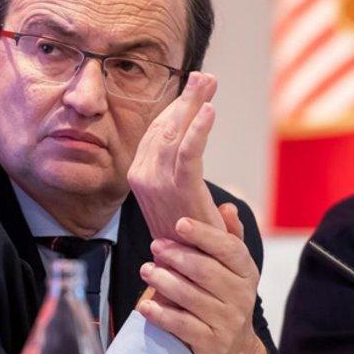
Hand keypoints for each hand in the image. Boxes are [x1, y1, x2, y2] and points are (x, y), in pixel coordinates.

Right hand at [128, 71, 224, 241]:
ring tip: (208, 82)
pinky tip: (210, 110)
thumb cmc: (187, 243)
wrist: (184, 276)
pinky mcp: (178, 189)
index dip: (175, 109)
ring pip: (174, 133)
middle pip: (163, 126)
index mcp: (140, 176)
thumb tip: (213, 180)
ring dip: (192, 104)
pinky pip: (188, 151)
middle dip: (185, 99)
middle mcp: (143, 176)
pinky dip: (198, 128)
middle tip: (204, 77)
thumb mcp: (182, 207)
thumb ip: (191, 187)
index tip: (193, 90)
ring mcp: (157, 182)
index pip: (156, 132)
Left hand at [136, 203, 268, 353]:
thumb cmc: (225, 300)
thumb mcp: (233, 271)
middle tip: (154, 246)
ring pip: (191, 297)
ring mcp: (228, 321)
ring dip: (164, 282)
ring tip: (146, 270)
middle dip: (177, 256)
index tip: (179, 223)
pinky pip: (183, 326)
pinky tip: (144, 306)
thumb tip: (227, 207)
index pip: (230, 248)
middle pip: (206, 271)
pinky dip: (161, 315)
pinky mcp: (211, 343)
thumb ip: (229, 239)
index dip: (204, 235)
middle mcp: (241, 296)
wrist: (234, 352)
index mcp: (247, 272)